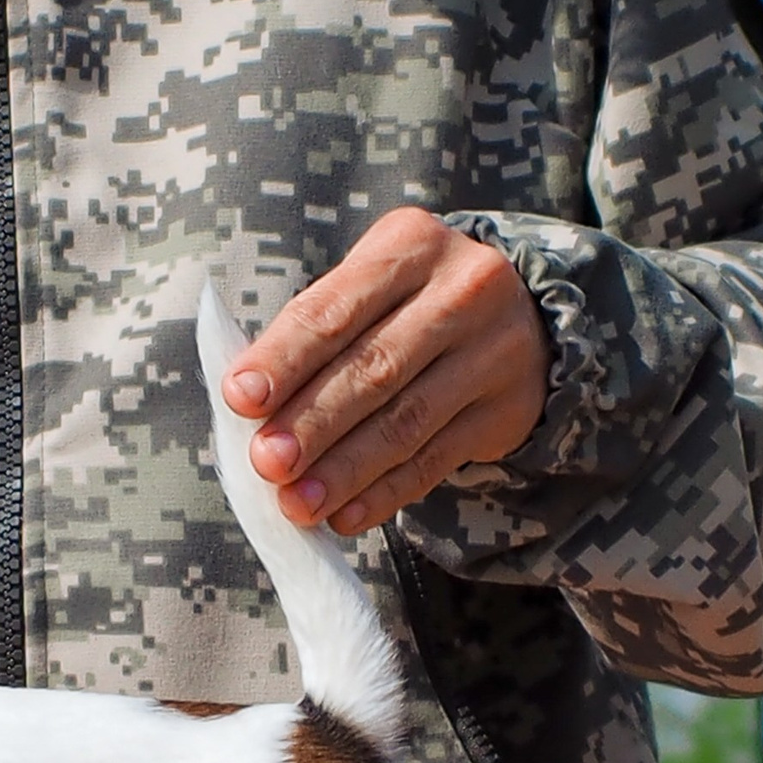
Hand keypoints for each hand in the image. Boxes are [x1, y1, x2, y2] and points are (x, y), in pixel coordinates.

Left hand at [219, 208, 550, 534]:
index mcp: (410, 246)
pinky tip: (345, 517)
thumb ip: (315, 334)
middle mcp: (462, 290)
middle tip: (268, 463)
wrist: (521, 317)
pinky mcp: (506, 409)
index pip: (335, 310)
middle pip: (374, 368)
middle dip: (313, 422)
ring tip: (298, 504)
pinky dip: (385, 494)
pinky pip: (435, 460)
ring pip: (406, 421)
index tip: (240, 400)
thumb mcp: (370, 287)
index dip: (285, 358)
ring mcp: (493, 351)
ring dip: (345, 470)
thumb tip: (252, 412)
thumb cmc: (409, 303)